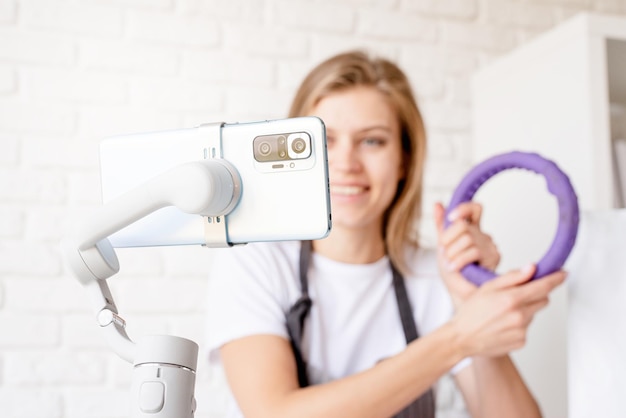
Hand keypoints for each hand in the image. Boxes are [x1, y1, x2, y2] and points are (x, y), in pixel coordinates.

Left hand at [433, 201, 500, 305]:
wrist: (458, 296)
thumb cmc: (453, 274)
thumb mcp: (442, 246)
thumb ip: (441, 226)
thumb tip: (437, 204)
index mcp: (472, 231)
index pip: (475, 209)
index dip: (464, 208)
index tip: (451, 217)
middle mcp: (482, 236)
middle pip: (463, 225)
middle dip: (448, 239)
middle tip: (445, 253)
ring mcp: (489, 246)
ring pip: (467, 238)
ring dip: (452, 253)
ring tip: (451, 264)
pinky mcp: (493, 258)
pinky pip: (473, 251)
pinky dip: (458, 260)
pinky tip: (454, 268)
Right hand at [451, 265, 565, 356]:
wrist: (462, 338)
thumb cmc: (471, 312)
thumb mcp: (487, 288)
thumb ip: (512, 277)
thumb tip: (531, 268)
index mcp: (511, 299)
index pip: (542, 286)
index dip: (555, 278)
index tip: (563, 273)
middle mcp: (520, 316)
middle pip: (543, 299)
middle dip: (535, 294)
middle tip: (516, 295)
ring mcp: (522, 331)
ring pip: (533, 314)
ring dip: (524, 310)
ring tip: (502, 313)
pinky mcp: (521, 342)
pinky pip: (527, 328)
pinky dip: (519, 324)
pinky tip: (502, 325)